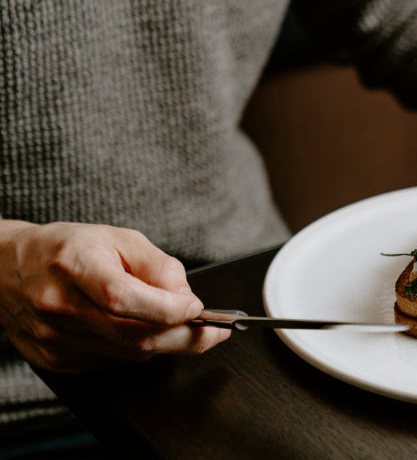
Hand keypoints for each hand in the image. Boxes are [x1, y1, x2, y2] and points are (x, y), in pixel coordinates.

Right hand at [0, 221, 229, 372]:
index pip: (124, 298)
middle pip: (133, 337)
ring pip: (128, 354)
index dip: (167, 309)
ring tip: (176, 322)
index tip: (199, 309)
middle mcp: (59, 306)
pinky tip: (136, 328)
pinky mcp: (55, 360)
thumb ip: (160, 267)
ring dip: (163, 343)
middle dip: (184, 338)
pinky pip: (113, 361)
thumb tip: (188, 301)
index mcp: (74, 265)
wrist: (10, 267)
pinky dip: (136, 349)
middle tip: (213, 332)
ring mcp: (54, 339)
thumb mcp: (122, 239)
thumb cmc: (72, 248)